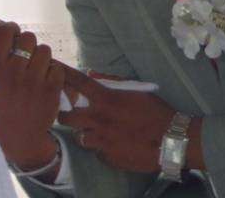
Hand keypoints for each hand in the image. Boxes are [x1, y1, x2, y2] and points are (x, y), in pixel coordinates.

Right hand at [0, 23, 64, 171]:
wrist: (17, 137)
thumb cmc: (0, 108)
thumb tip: (3, 38)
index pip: (5, 34)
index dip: (11, 30)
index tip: (13, 34)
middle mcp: (15, 71)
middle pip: (28, 38)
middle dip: (28, 43)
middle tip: (27, 52)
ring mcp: (34, 81)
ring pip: (45, 50)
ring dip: (42, 56)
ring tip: (38, 66)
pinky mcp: (51, 90)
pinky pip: (57, 68)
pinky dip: (53, 72)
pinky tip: (46, 79)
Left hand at [58, 67, 175, 172]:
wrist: (173, 140)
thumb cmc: (156, 112)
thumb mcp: (136, 91)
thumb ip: (111, 81)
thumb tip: (91, 73)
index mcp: (106, 99)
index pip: (77, 82)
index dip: (62, 73)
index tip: (51, 67)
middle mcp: (99, 119)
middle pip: (66, 117)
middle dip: (65, 115)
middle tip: (71, 114)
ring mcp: (102, 140)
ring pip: (79, 137)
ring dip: (85, 134)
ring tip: (97, 132)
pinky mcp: (108, 157)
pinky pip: (97, 153)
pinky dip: (101, 149)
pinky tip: (112, 145)